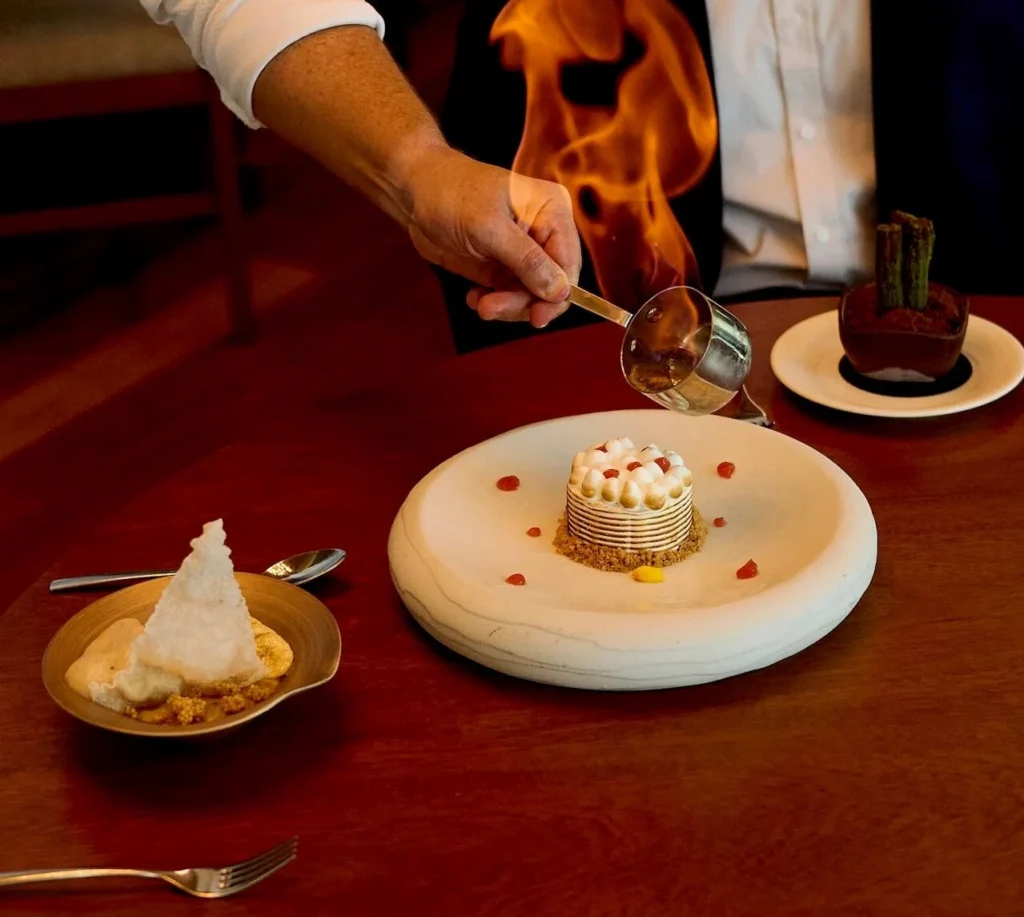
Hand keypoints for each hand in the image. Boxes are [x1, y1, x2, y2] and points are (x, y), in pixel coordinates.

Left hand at [400, 146, 581, 326]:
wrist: (414, 191)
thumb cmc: (452, 194)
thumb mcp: (489, 228)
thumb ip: (527, 261)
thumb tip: (561, 291)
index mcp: (552, 211)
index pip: (569, 262)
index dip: (558, 294)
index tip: (537, 317)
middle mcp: (543, 232)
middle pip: (551, 284)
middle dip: (523, 302)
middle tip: (491, 309)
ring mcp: (523, 252)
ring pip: (530, 296)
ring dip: (506, 306)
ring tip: (480, 305)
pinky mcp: (503, 266)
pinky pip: (510, 296)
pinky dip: (494, 303)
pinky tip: (474, 298)